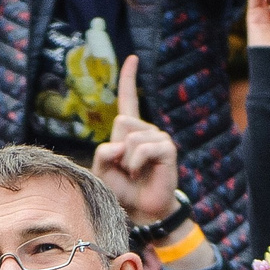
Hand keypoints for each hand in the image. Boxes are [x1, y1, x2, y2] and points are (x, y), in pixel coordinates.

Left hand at [90, 58, 179, 222]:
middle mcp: (146, 129)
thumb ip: (103, 153)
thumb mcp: (102, 170)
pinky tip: (142, 173)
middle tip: (125, 167)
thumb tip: (121, 144)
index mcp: (130, 131)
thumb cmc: (122, 190)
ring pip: (129, 137)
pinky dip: (136, 163)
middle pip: (121, 121)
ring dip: (126, 161)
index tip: (133, 58)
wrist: (141, 211)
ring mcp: (158, 137)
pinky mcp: (167, 148)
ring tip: (134, 173)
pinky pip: (142, 148)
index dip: (129, 79)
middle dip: (116, 147)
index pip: (129, 99)